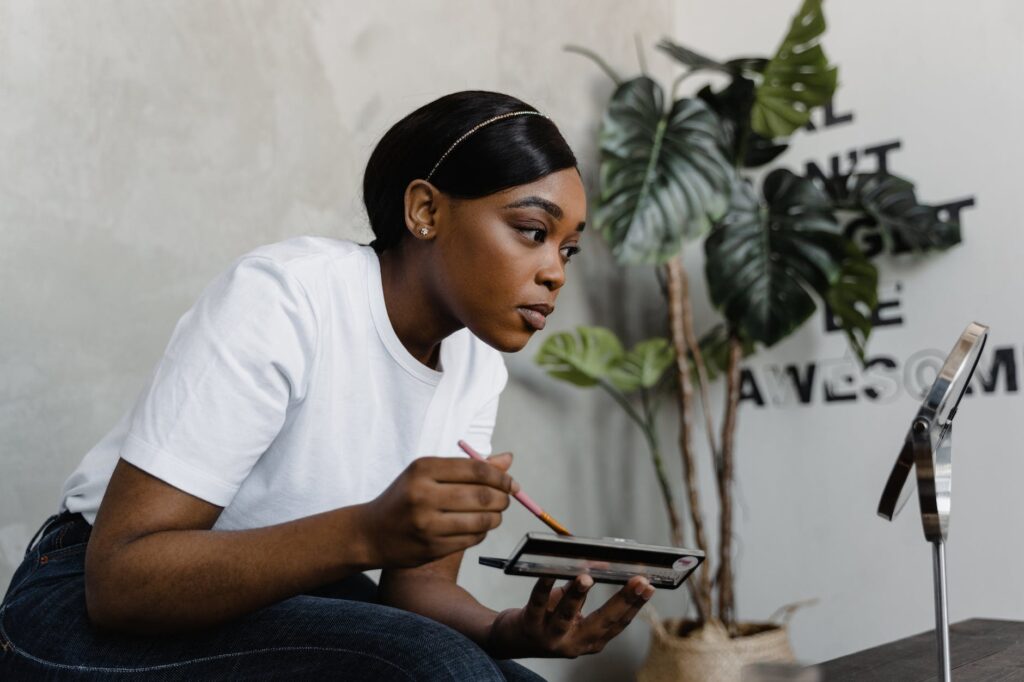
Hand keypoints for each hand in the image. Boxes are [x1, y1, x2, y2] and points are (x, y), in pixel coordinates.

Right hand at [360, 453, 517, 567]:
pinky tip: (478, 527)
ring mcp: (427, 524)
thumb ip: (469, 467)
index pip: (476, 469)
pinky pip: (471, 539)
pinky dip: (482, 533)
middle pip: (482, 495)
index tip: (511, 483)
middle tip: (507, 499)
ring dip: (496, 517)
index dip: (501, 477)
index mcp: (423, 469)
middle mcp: (423, 495)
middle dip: (503, 498)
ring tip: (494, 514)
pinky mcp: (431, 548)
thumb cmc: (406, 498)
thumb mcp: (429, 475)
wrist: (370, 534)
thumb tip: (508, 459)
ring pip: (481, 520)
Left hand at [486, 574, 654, 658]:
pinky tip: (549, 572)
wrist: (511, 639)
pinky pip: (538, 603)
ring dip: (577, 595)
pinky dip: (544, 587)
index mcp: (590, 640)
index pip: (618, 623)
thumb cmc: (548, 618)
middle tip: (637, 580)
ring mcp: (551, 637)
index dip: (635, 605)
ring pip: (567, 615)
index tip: (649, 585)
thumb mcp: (572, 609)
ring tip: (587, 577)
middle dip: (622, 600)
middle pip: (602, 622)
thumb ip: (585, 590)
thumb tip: (604, 563)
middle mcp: (574, 643)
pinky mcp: (530, 626)